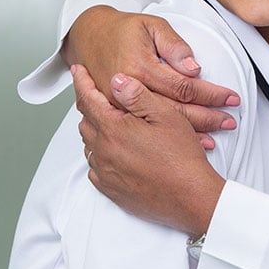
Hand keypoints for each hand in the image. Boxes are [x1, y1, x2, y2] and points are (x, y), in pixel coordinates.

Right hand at [65, 5, 239, 146]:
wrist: (88, 37)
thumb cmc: (122, 30)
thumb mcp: (151, 25)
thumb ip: (174, 45)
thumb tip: (193, 68)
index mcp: (140, 67)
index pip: (184, 87)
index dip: (210, 94)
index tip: (230, 98)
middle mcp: (129, 90)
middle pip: (175, 110)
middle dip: (207, 117)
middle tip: (229, 121)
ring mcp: (119, 106)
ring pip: (160, 124)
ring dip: (190, 132)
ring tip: (214, 139)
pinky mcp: (113, 114)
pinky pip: (143, 130)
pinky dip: (165, 138)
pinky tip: (180, 143)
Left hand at [73, 66, 223, 237]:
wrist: (190, 197)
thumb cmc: (181, 157)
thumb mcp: (165, 115)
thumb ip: (137, 95)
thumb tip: (116, 80)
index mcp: (113, 129)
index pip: (88, 99)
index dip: (82, 82)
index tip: (78, 71)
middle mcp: (103, 151)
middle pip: (85, 121)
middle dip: (91, 105)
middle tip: (101, 96)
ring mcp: (106, 173)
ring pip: (89, 145)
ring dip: (96, 130)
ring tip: (111, 123)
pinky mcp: (112, 190)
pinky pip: (95, 168)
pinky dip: (100, 155)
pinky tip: (115, 152)